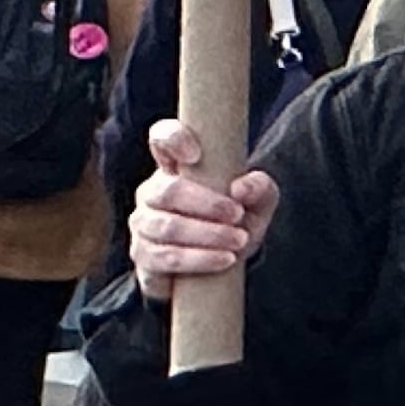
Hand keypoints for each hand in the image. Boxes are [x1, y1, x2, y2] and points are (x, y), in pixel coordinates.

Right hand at [128, 119, 277, 303]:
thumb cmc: (236, 223)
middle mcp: (152, 193)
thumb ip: (261, 189)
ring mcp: (143, 226)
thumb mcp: (258, 205)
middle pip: (168, 190)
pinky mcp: (143, 258)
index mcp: (176, 168)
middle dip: (207, 204)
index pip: (163, 138)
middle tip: (238, 215)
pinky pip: (164, 259)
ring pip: (167, 227)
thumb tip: (241, 187)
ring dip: (207, 235)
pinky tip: (225, 260)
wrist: (222, 266)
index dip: (172, 139)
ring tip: (239, 240)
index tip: (195, 154)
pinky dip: (198, 259)